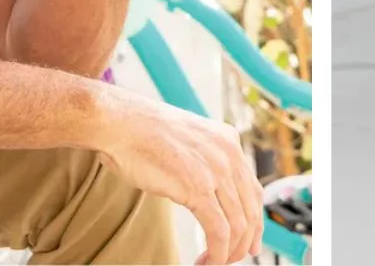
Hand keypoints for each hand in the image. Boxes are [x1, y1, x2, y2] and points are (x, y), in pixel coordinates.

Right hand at [91, 89, 262, 264]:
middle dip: (245, 241)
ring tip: (213, 263)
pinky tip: (207, 262)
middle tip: (234, 259)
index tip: (250, 241)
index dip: (254, 220)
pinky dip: (217, 254)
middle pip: (251, 209)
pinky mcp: (199, 188)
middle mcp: (229, 154)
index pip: (253, 189)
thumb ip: (202, 160)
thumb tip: (205, 190)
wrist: (120, 123)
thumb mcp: (185, 141)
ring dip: (228, 252)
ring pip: (238, 224)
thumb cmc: (140, 132)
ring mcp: (216, 170)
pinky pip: (219, 231)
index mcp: (227, 140)